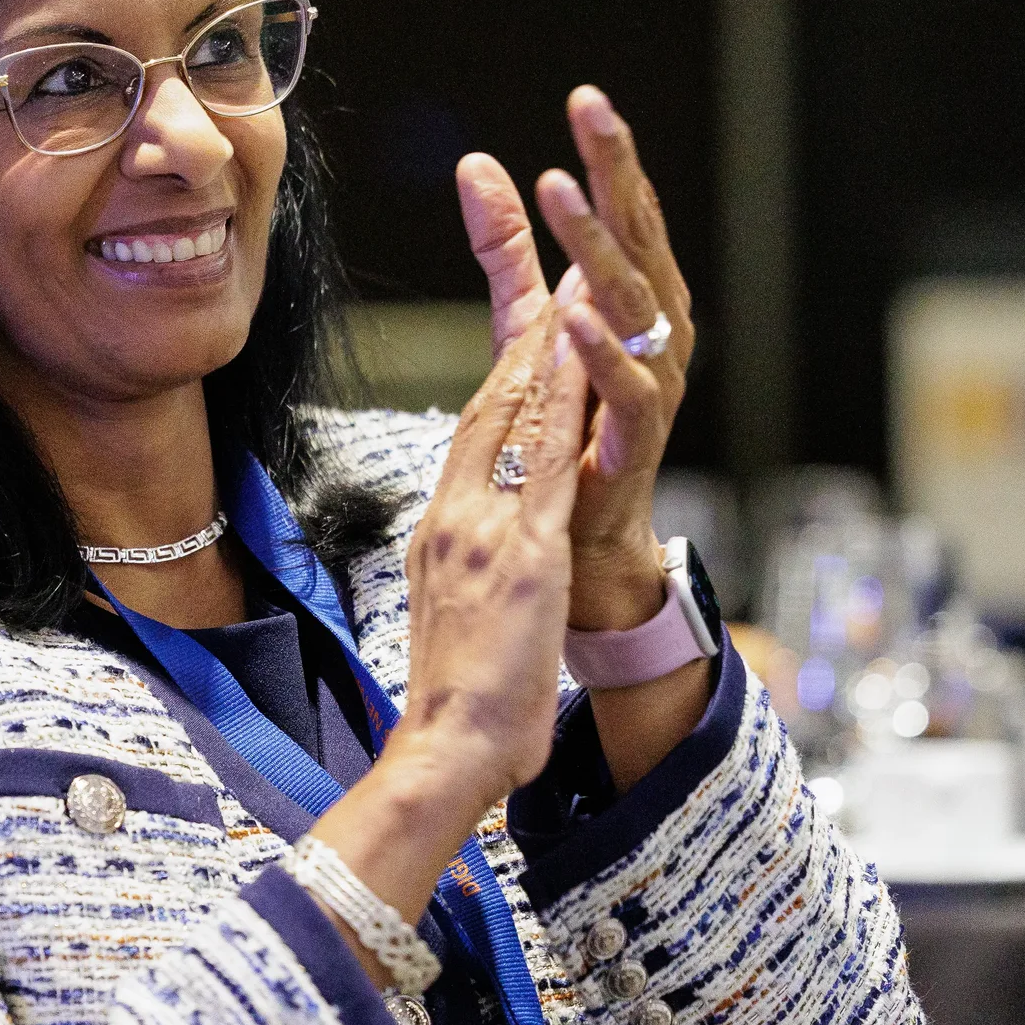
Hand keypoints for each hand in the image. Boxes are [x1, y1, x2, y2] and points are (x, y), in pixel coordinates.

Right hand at [394, 306, 590, 799]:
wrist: (445, 750)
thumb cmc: (458, 704)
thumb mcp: (454, 616)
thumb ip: (463, 572)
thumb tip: (472, 558)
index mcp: (440, 532)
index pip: (474, 435)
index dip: (504, 375)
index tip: (531, 325)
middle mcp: (454, 517)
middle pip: (490, 408)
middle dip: (525, 336)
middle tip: (554, 274)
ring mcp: (483, 532)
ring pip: (517, 419)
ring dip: (549, 346)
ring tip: (576, 285)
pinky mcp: (521, 556)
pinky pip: (548, 463)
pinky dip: (565, 403)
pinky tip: (584, 357)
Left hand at [457, 86, 695, 630]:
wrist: (583, 541)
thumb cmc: (566, 426)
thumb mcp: (527, 323)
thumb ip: (508, 249)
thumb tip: (476, 166)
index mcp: (636, 299)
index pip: (626, 213)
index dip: (610, 158)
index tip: (587, 98)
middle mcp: (658, 332)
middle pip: (640, 238)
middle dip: (617, 174)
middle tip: (592, 114)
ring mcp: (653, 384)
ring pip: (633, 302)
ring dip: (598, 245)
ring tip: (563, 193)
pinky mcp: (637, 440)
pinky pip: (625, 387)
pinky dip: (600, 348)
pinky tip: (572, 311)